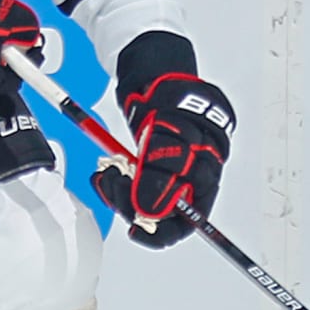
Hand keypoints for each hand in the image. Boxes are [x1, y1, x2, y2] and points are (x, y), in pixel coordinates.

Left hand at [91, 73, 232, 247]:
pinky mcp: (148, 164)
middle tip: (111, 182)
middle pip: (157, 213)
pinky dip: (116, 179)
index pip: (185, 224)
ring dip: (119, 190)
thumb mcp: (171, 141)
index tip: (134, 230)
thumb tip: (148, 212)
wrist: (162, 77)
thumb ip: (161, 177)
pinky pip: (130, 183)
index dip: (160, 232)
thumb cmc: (178, 105)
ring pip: (140, 198)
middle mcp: (186, 182)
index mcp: (203, 182)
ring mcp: (166, 173)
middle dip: (130, 202)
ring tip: (106, 170)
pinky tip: (107, 169)